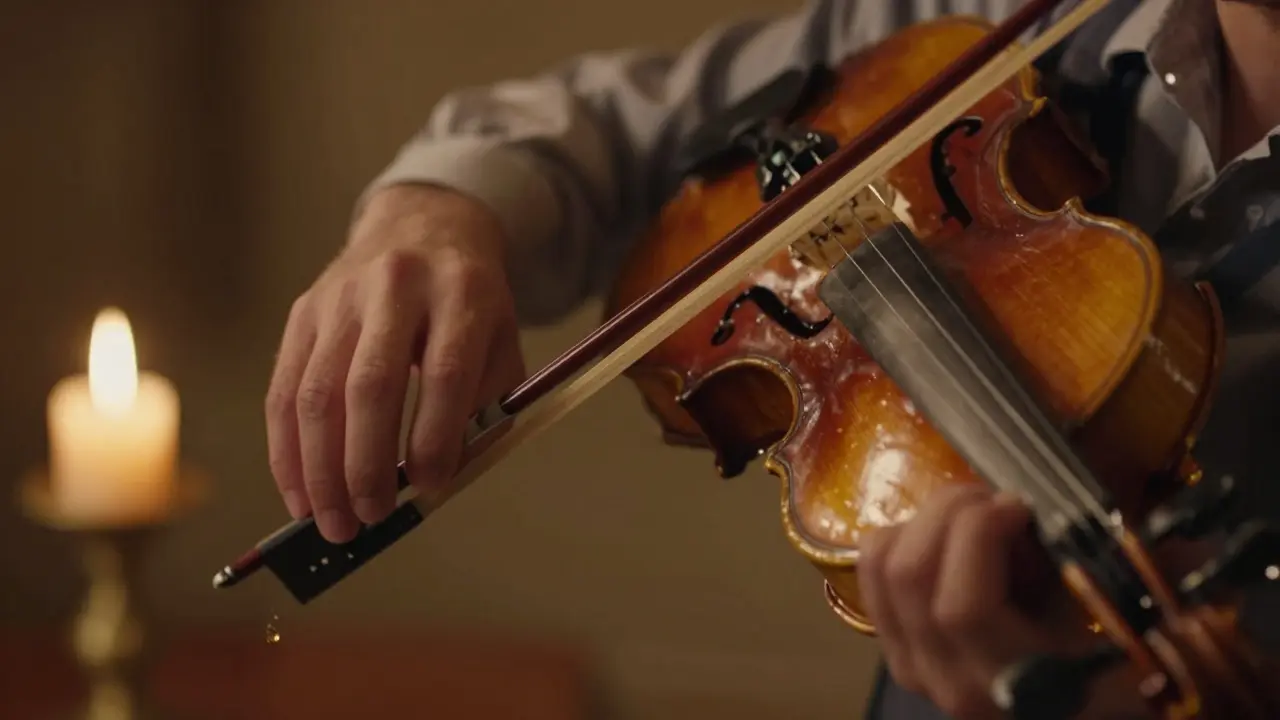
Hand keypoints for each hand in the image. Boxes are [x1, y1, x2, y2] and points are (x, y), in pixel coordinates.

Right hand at [265, 184, 525, 542]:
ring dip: (317, 469)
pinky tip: (298, 492)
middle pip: (370, 384)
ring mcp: (340, 297)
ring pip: (317, 392)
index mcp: (461, 292)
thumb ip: (485, 407)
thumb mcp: (500, 340)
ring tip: (331, 522)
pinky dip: (287, 449)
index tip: (429, 488)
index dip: (436, 437)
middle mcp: (396, 287)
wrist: (423, 226)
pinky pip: (284, 389)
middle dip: (364, 464)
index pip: (446, 372)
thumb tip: (439, 483)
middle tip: (368, 520)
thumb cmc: (469, 301)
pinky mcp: (303, 312)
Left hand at [858, 484, 1143, 718]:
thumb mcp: (1107, 617)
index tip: (1019, 506)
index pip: (962, 608)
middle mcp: (946, 678)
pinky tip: (949, 539)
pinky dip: (903, 537)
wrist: (1069, 710)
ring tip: (973, 516)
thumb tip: (1024, 506)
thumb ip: (1072, 568)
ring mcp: (911, 665)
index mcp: (1007, 681)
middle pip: (909, 574)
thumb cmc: (1110, 663)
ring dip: (923, 520)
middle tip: (995, 500)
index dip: (980, 537)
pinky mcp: (895, 647)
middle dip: (949, 512)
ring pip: (881, 565)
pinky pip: (872, 573)